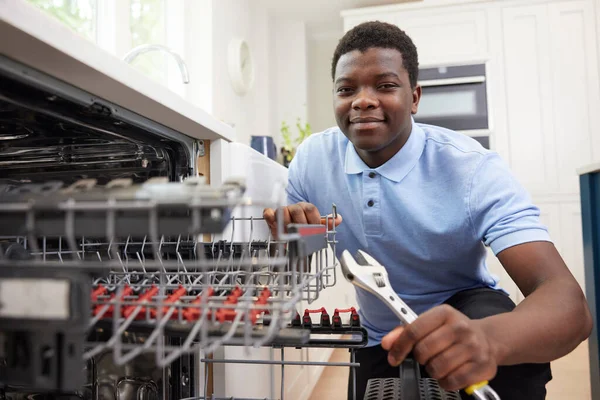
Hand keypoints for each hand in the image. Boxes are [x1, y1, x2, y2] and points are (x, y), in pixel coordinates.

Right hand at [262, 202, 341, 238]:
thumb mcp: (314, 228)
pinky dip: (270, 217)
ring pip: (283, 210)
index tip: (314, 230)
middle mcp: (294, 208)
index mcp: (305, 208)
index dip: (313, 220)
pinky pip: (268, 212)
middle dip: (301, 223)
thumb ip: (325, 224)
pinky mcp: (270, 216)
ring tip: (289, 233)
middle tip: (302, 234)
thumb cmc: (301, 230)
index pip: (310, 209)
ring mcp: (281, 211)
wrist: (288, 235)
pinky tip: (274, 225)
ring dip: (286, 223)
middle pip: (298, 210)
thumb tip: (339, 219)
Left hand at [381, 305, 498, 391]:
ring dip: (433, 371)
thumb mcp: (431, 324)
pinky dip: (445, 382)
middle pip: (424, 351)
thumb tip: (388, 343)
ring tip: (439, 364)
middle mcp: (461, 327)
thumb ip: (406, 332)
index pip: (414, 330)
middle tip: (426, 357)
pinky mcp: (482, 366)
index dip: (400, 346)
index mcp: (444, 313)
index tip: (393, 356)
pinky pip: (452, 382)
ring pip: (437, 368)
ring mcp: (474, 347)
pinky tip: (450, 373)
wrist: (488, 339)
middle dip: (420, 358)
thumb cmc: (453, 332)